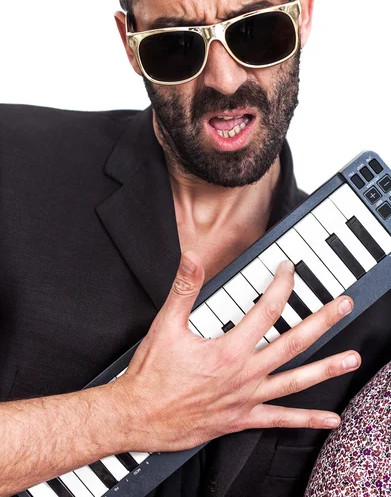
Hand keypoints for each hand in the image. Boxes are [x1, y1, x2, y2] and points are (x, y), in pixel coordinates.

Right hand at [113, 251, 359, 451]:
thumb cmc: (152, 375)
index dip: (282, 285)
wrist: (139, 416)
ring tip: (352, 359)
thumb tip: (192, 259)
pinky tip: (328, 419)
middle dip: (322, 321)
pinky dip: (307, 420)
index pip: (266, 310)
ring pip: (295, 381)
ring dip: (326, 368)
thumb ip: (184, 289)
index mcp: (228, 350)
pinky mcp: (242, 419)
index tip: (289, 270)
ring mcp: (247, 399)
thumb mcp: (166, 326)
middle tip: (344, 306)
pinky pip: (280, 420)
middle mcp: (244, 375)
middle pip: (293, 343)